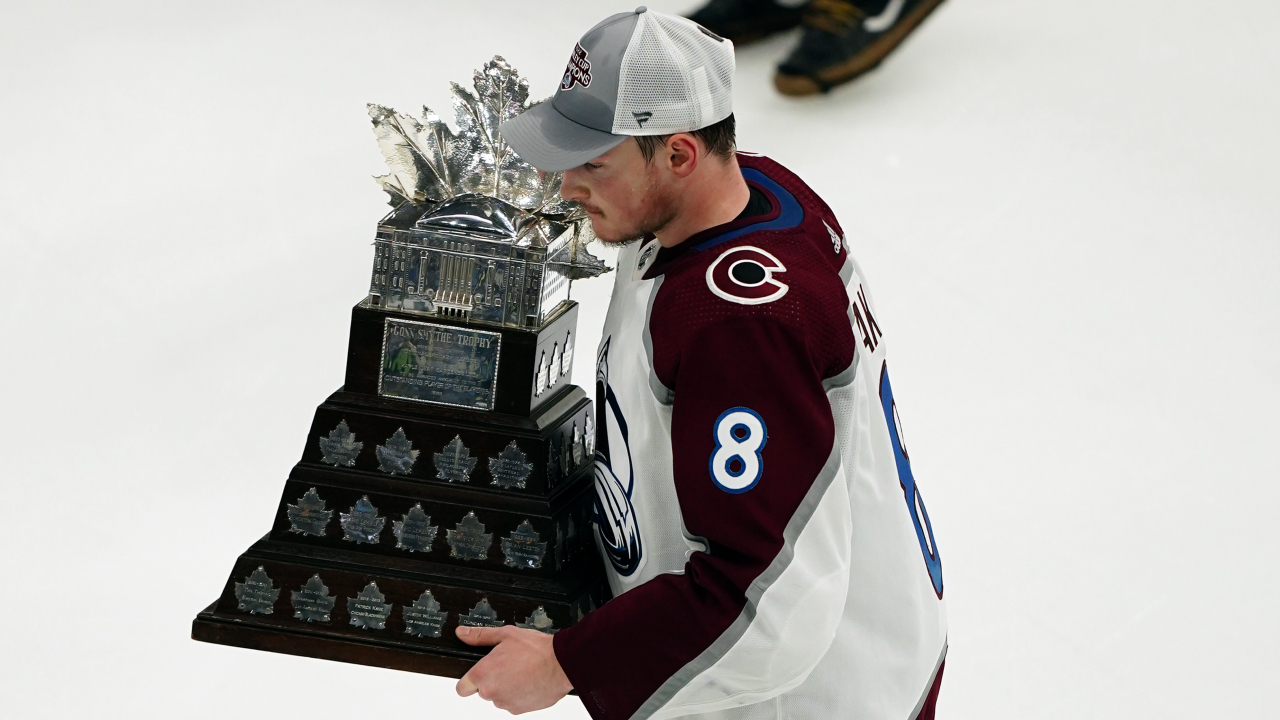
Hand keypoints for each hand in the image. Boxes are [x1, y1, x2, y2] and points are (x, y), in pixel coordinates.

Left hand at [455, 625, 572, 713]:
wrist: (561, 664)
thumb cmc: (536, 649)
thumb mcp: (505, 635)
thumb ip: (480, 636)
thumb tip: (463, 633)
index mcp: (483, 674)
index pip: (462, 688)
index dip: (469, 681)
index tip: (477, 675)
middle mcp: (491, 692)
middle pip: (483, 691)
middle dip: (492, 680)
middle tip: (508, 666)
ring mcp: (505, 703)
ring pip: (499, 697)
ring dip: (506, 688)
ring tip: (521, 672)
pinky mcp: (519, 710)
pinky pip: (513, 703)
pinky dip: (519, 695)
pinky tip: (528, 681)